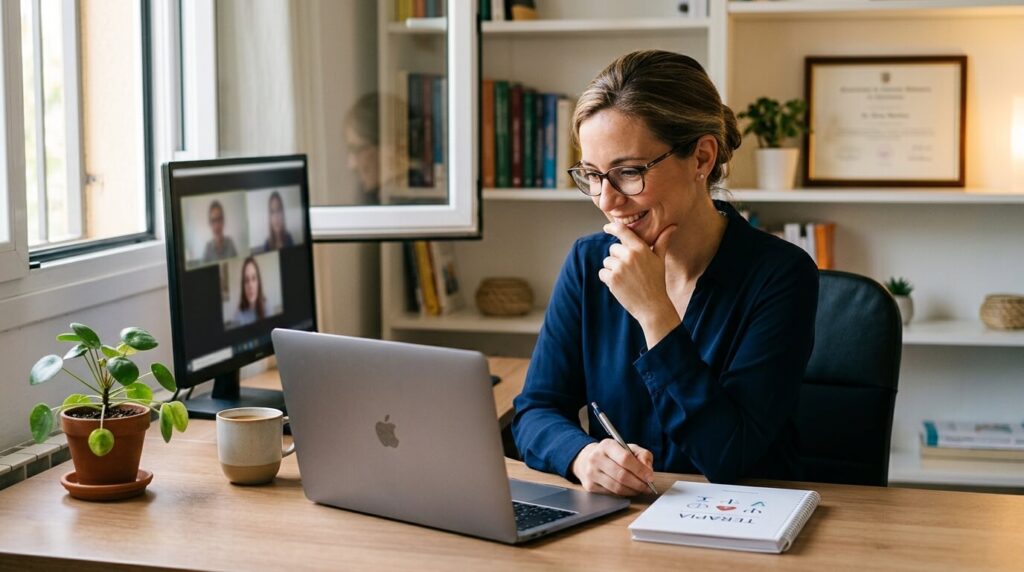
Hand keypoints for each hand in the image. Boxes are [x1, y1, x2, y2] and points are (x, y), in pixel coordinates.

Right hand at [571, 439, 654, 496]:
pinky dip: (624, 494)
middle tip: (648, 487)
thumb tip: (648, 471)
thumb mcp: (629, 448)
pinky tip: (629, 490)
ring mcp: (591, 473)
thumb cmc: (612, 454)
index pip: (625, 458)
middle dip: (639, 483)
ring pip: (617, 487)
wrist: (588, 459)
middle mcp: (596, 458)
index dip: (640, 470)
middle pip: (621, 475)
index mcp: (607, 445)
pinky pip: (612, 494)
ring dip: (633, 491)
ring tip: (640, 489)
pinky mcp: (590, 486)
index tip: (650, 477)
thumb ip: (643, 455)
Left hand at [600, 222, 679, 343]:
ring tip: (627, 279)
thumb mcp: (660, 260)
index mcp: (641, 248)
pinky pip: (603, 273)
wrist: (653, 306)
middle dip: (618, 258)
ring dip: (613, 270)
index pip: (622, 231)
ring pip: (607, 261)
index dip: (612, 227)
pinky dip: (608, 279)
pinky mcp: (612, 279)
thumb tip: (673, 226)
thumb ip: (662, 241)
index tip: (607, 227)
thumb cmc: (656, 282)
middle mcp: (629, 255)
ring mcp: (620, 267)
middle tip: (630, 271)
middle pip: (613, 249)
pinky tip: (621, 285)